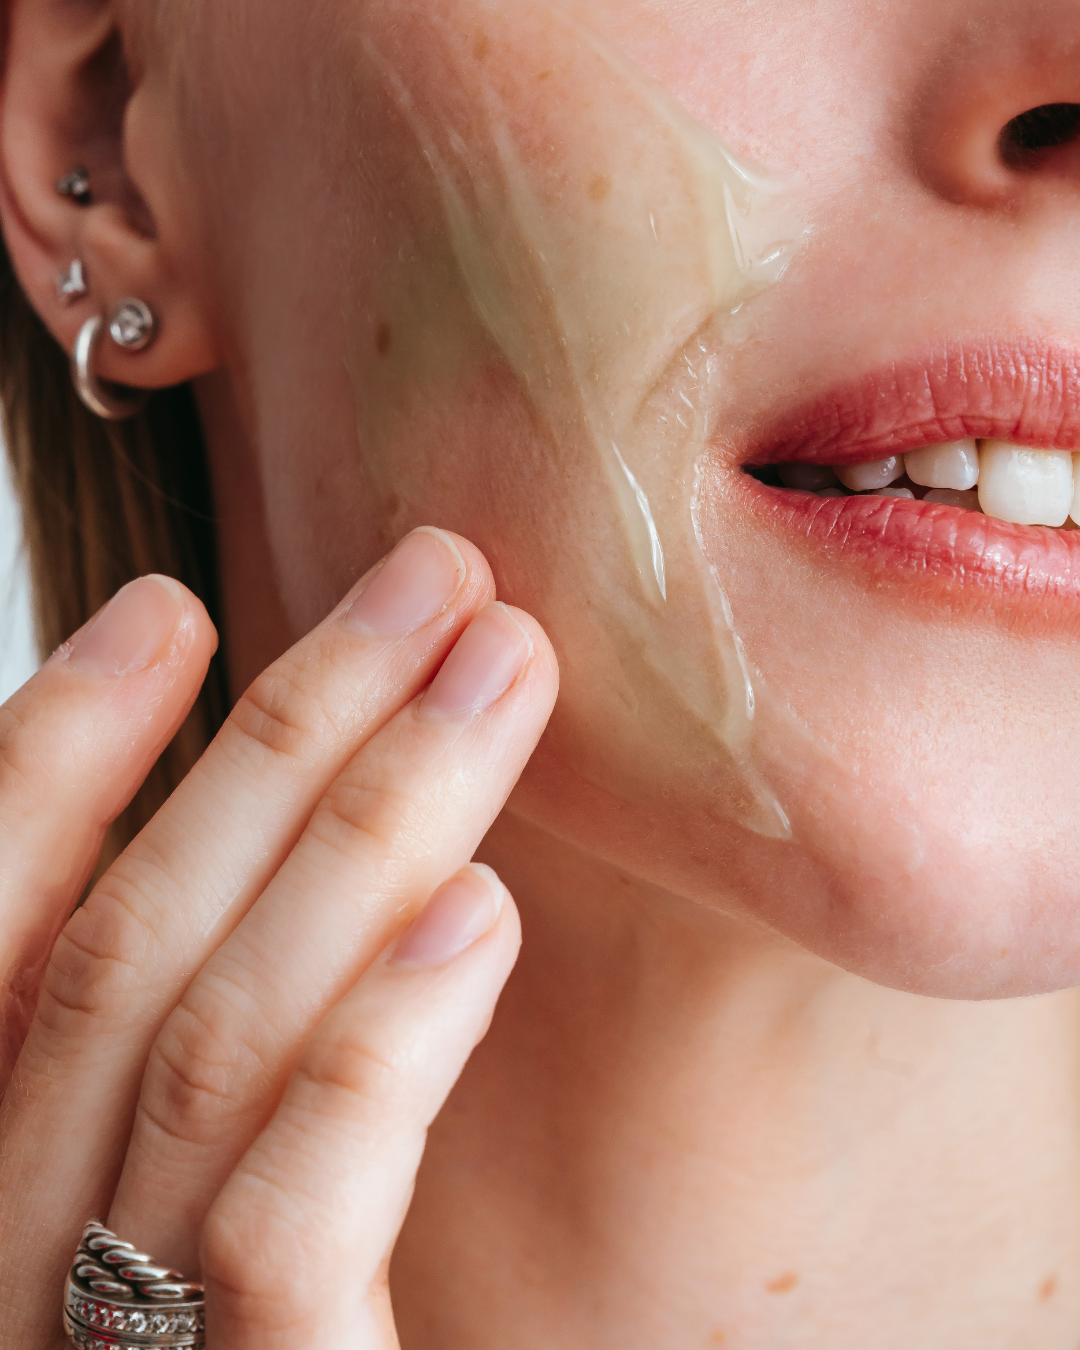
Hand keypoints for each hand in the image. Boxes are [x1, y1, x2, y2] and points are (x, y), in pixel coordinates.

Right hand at [0, 528, 557, 1347]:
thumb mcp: (202, 1201)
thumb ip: (218, 1049)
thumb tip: (328, 857)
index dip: (64, 756)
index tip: (174, 606)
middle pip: (132, 949)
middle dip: (287, 733)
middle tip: (434, 576)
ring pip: (210, 1043)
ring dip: (370, 825)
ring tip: (496, 672)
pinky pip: (281, 1228)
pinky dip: (373, 1053)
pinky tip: (474, 911)